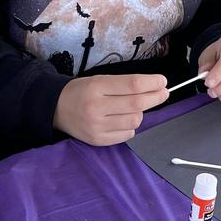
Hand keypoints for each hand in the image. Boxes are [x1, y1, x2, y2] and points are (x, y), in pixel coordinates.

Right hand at [53, 74, 167, 145]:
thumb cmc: (82, 91)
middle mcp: (96, 107)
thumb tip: (155, 87)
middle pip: (137, 104)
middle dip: (155, 97)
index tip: (163, 81)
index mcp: (96, 87)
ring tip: (132, 108)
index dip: (152, 83)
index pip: (132, 84)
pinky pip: (127, 135)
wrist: (56, 108)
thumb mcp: (99, 80)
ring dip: (140, 113)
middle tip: (164, 93)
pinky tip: (122, 120)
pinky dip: (131, 127)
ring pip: (135, 121)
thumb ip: (125, 84)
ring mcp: (97, 126)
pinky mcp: (98, 140)